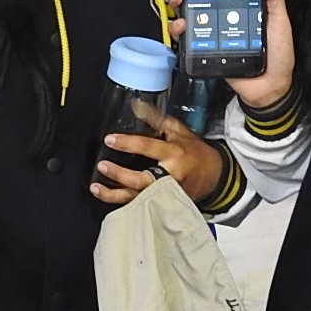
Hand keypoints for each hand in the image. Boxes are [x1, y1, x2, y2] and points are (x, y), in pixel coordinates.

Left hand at [91, 110, 223, 204]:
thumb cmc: (195, 153)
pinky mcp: (164, 204)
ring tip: (97, 188)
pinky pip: (141, 205)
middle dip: (120, 174)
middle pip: (142, 178)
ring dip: (115, 194)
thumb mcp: (179, 131)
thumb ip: (157, 119)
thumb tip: (136, 105)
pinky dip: (124, 203)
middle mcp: (170, 176)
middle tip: (102, 166)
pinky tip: (109, 198)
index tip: (110, 140)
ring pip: (138, 197)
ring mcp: (167, 193)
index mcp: (174, 154)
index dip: (128, 144)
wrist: (214, 177)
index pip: (148, 147)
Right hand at [166, 0, 295, 108]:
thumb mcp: (279, 22)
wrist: (270, 87)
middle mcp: (222, 15)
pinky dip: (179, 29)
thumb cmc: (278, 54)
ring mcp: (211, 31)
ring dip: (178, 2)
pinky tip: (181, 25)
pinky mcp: (203, 49)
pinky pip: (186, 37)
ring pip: (188, 11)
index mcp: (240, 5)